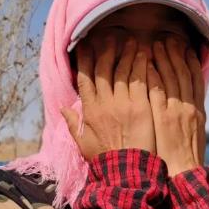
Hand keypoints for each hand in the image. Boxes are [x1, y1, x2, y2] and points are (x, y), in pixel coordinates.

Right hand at [61, 36, 156, 161]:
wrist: (127, 171)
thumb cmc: (106, 160)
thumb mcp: (84, 144)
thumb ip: (74, 124)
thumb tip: (63, 109)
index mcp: (90, 111)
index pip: (84, 79)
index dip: (85, 60)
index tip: (86, 45)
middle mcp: (104, 103)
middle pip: (103, 70)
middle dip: (106, 50)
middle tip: (111, 37)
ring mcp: (123, 103)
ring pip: (122, 71)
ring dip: (126, 53)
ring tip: (132, 41)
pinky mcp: (141, 106)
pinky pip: (140, 80)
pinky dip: (141, 65)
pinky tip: (145, 55)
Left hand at [146, 36, 205, 175]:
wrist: (184, 174)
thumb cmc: (187, 158)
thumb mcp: (196, 133)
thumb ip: (191, 114)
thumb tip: (188, 102)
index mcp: (198, 110)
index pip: (195, 79)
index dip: (189, 61)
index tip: (184, 47)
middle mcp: (189, 107)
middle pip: (183, 74)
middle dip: (176, 54)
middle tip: (169, 38)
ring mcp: (175, 112)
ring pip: (171, 79)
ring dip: (164, 60)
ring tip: (156, 44)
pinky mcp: (162, 119)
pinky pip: (158, 94)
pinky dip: (154, 78)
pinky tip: (147, 66)